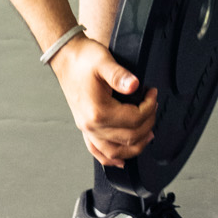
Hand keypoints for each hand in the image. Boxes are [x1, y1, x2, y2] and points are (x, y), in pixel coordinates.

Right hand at [50, 33, 157, 165]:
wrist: (65, 57)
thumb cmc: (82, 59)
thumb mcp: (103, 61)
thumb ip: (120, 75)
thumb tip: (135, 85)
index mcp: (98, 111)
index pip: (133, 119)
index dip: (149, 107)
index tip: (152, 93)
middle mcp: (91, 125)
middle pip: (128, 137)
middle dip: (147, 123)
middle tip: (153, 107)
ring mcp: (86, 128)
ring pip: (115, 152)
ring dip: (135, 147)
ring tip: (148, 134)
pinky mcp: (84, 127)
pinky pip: (97, 151)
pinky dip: (110, 159)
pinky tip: (121, 160)